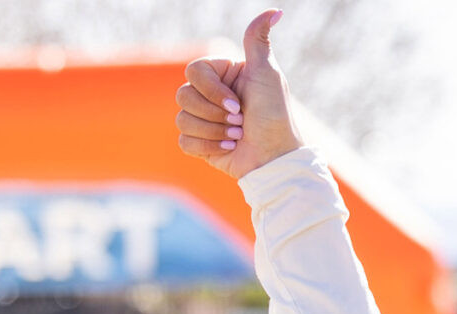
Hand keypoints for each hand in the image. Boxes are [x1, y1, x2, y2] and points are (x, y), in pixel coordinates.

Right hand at [176, 10, 302, 180]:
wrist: (273, 157)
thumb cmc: (273, 113)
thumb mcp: (266, 72)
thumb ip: (258, 39)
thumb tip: (274, 11)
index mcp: (221, 73)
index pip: (194, 71)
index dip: (211, 91)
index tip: (236, 104)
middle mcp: (209, 93)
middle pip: (183, 96)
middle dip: (212, 114)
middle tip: (239, 122)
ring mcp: (203, 119)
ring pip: (182, 120)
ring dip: (213, 132)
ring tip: (236, 137)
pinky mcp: (199, 143)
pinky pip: (184, 142)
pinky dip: (208, 147)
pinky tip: (228, 149)